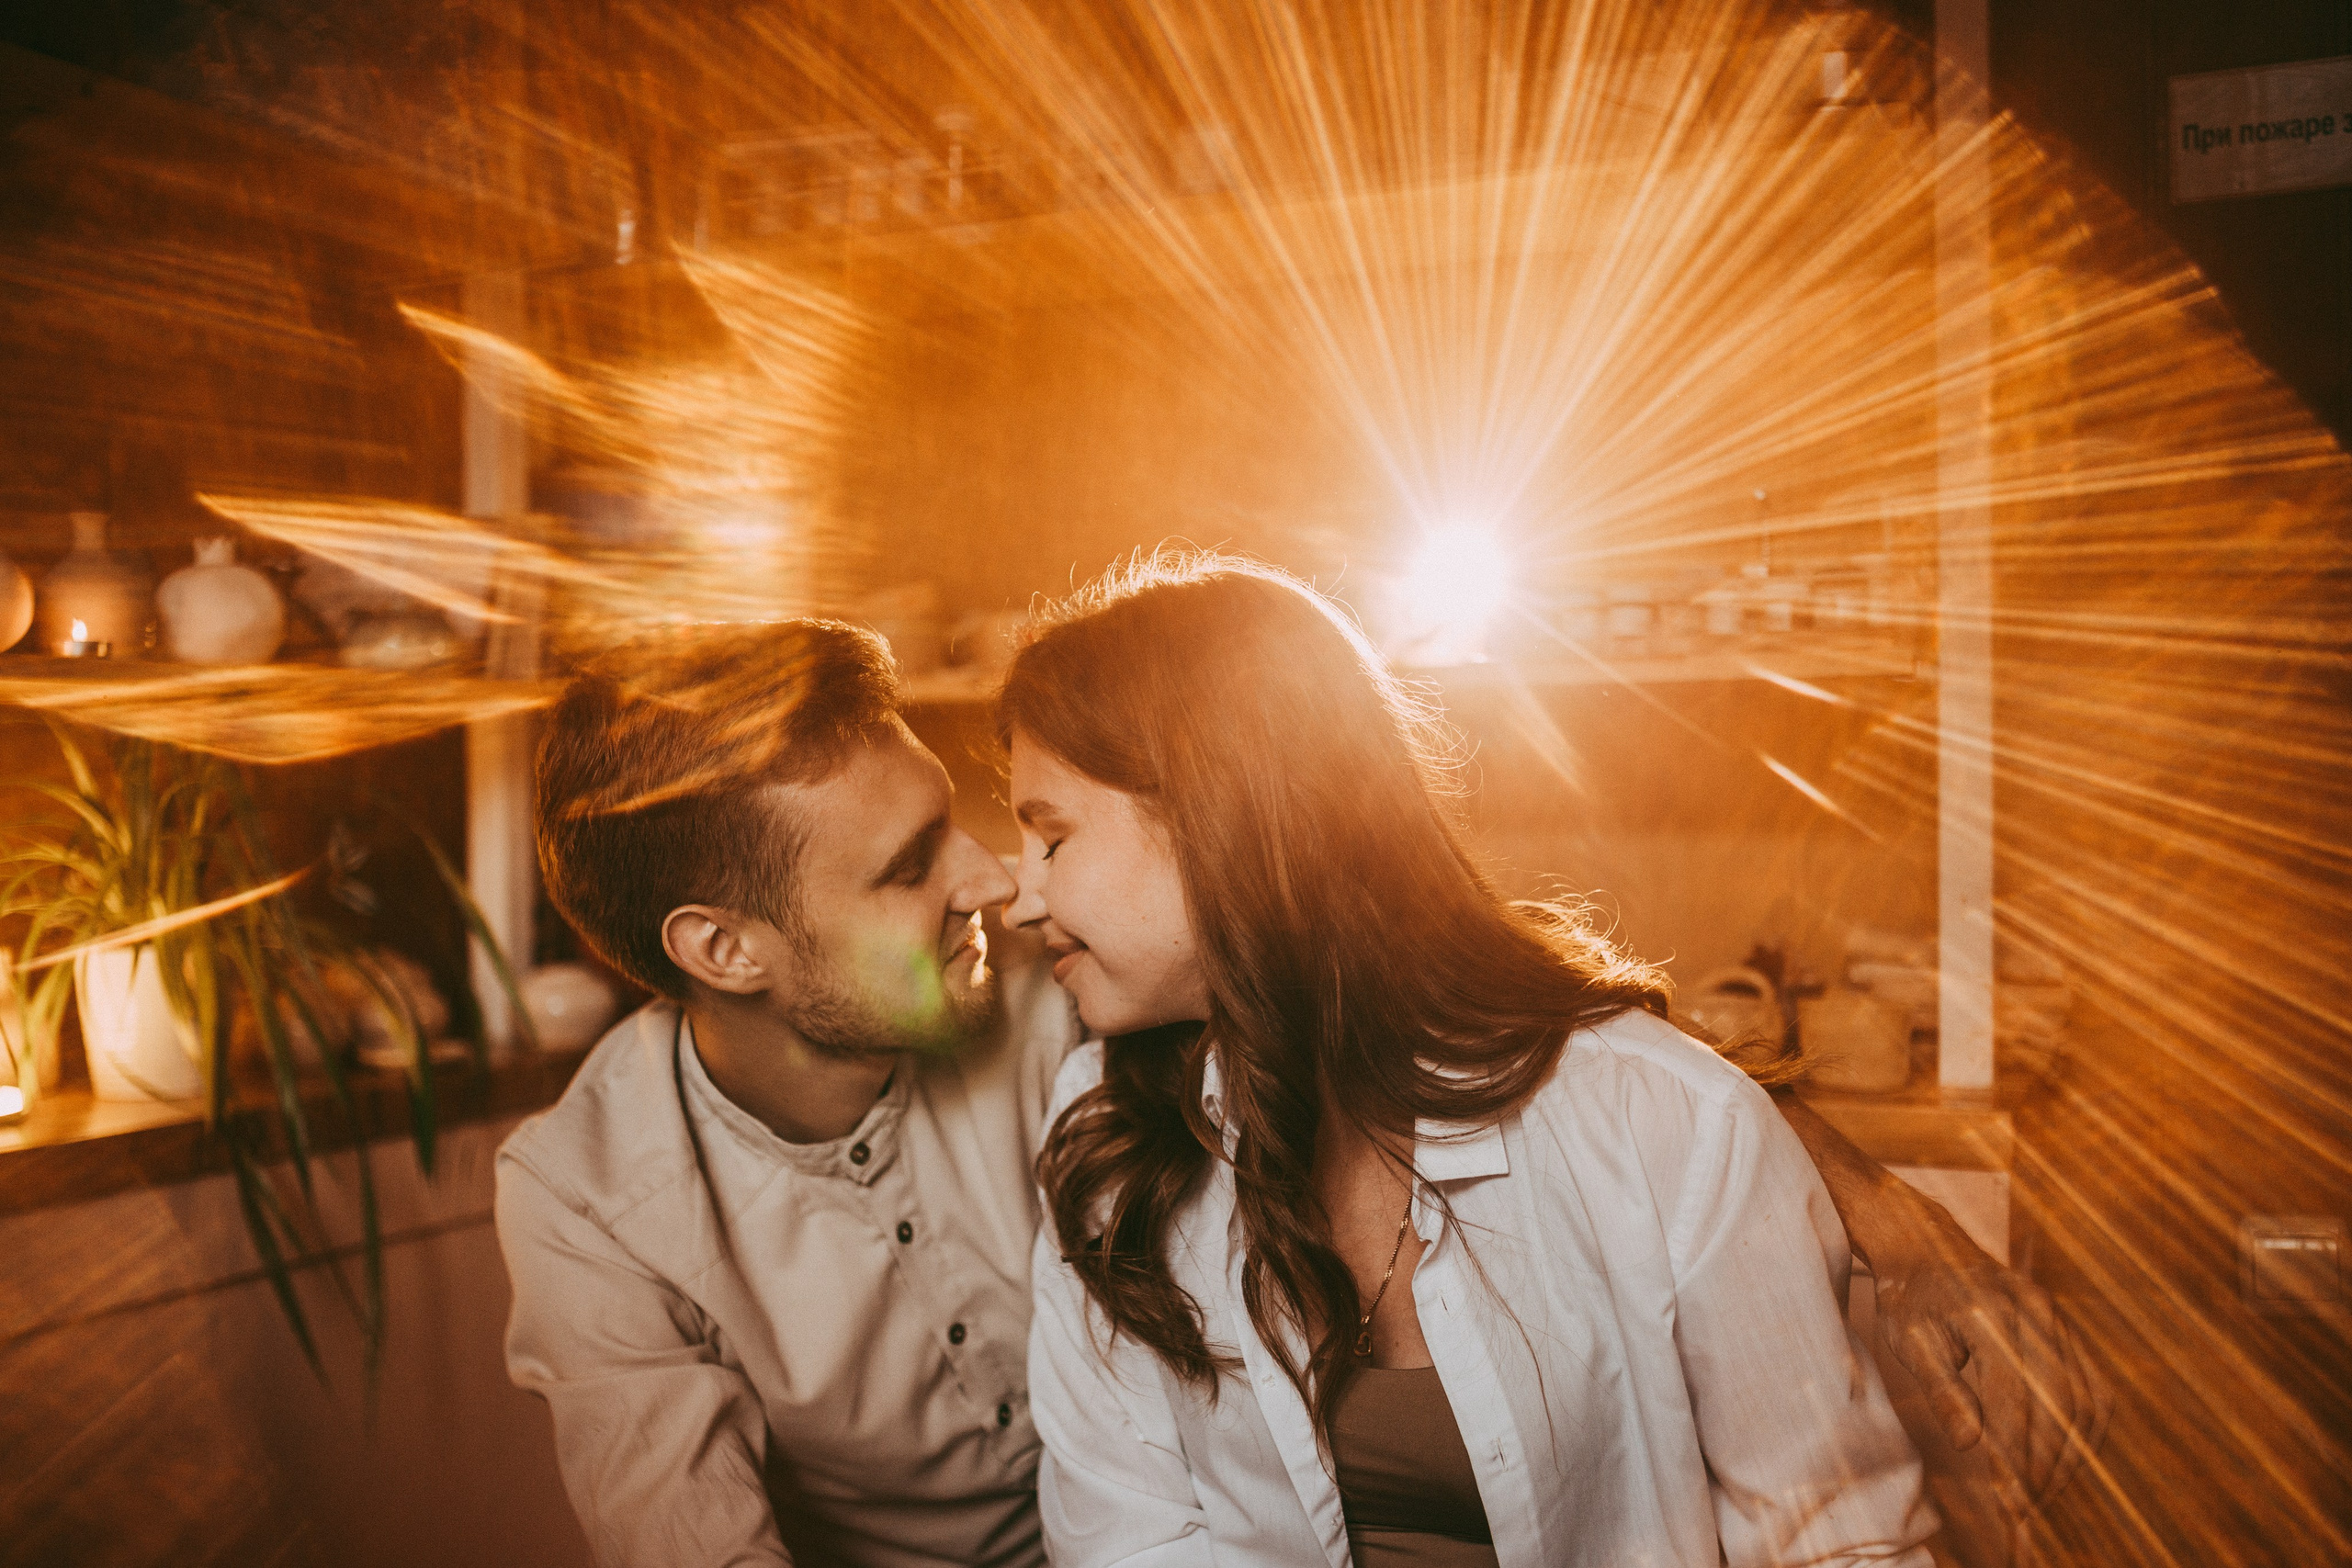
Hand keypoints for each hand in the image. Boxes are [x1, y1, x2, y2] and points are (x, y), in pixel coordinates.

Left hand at [1870, 1206, 2112, 1514]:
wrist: (1926, 1246)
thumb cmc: (1911, 1299)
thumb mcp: (1908, 1340)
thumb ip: (1941, 1390)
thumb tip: (1970, 1444)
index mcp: (1990, 1311)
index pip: (2014, 1397)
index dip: (2015, 1453)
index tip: (2008, 1500)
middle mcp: (2034, 1309)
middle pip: (2059, 1402)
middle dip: (2046, 1464)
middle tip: (2023, 1512)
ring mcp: (2056, 1317)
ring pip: (2085, 1399)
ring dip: (2070, 1455)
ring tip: (2041, 1496)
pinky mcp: (2066, 1328)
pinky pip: (2092, 1388)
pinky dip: (2083, 1433)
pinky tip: (2062, 1463)